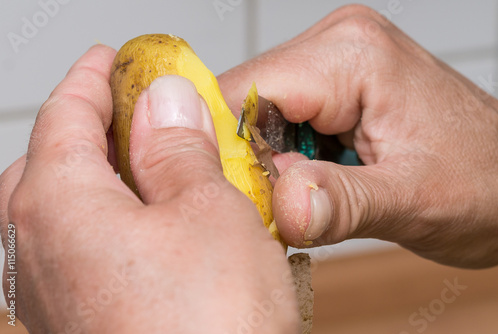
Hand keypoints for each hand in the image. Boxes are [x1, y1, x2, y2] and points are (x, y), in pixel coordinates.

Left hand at [0, 45, 297, 332]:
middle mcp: (38, 251)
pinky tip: (155, 231)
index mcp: (59, 206)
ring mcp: (52, 294)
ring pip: (65, 210)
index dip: (93, 78)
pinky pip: (83, 251)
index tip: (113, 59)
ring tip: (155, 169)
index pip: (65, 115)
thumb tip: (165, 102)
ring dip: (106, 178)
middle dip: (91, 129)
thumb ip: (179, 148)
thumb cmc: (213, 328)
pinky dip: (112, 223)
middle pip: (51, 161)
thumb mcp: (209, 210)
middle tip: (138, 116)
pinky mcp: (80, 323)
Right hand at [218, 4, 497, 267]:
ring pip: (258, 116)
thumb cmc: (484, 179)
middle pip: (245, 103)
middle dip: (252, 162)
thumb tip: (284, 207)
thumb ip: (344, 204)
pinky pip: (281, 123)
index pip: (244, 91)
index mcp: (352, 56)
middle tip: (279, 210)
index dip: (224, 148)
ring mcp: (334, 64)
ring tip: (309, 199)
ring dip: (269, 165)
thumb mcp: (414, 200)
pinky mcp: (335, 87)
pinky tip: (316, 184)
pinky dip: (285, 161)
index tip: (234, 200)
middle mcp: (336, 46)